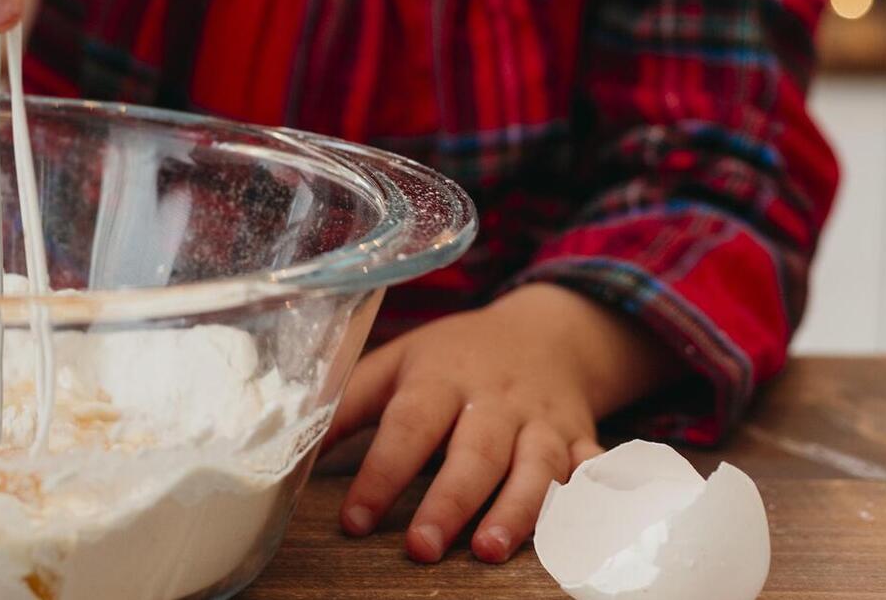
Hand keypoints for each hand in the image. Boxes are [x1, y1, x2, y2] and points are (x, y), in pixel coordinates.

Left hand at [328, 283, 681, 563]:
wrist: (545, 333)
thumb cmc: (454, 358)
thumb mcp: (396, 364)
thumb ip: (347, 404)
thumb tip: (290, 445)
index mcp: (441, 376)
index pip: (408, 426)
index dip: (381, 473)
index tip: (354, 521)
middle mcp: (496, 398)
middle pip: (475, 452)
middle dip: (449, 502)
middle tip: (420, 548)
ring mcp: (545, 421)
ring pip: (537, 468)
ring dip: (516, 511)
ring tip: (486, 552)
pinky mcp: (583, 440)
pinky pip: (594, 472)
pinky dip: (593, 501)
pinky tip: (582, 532)